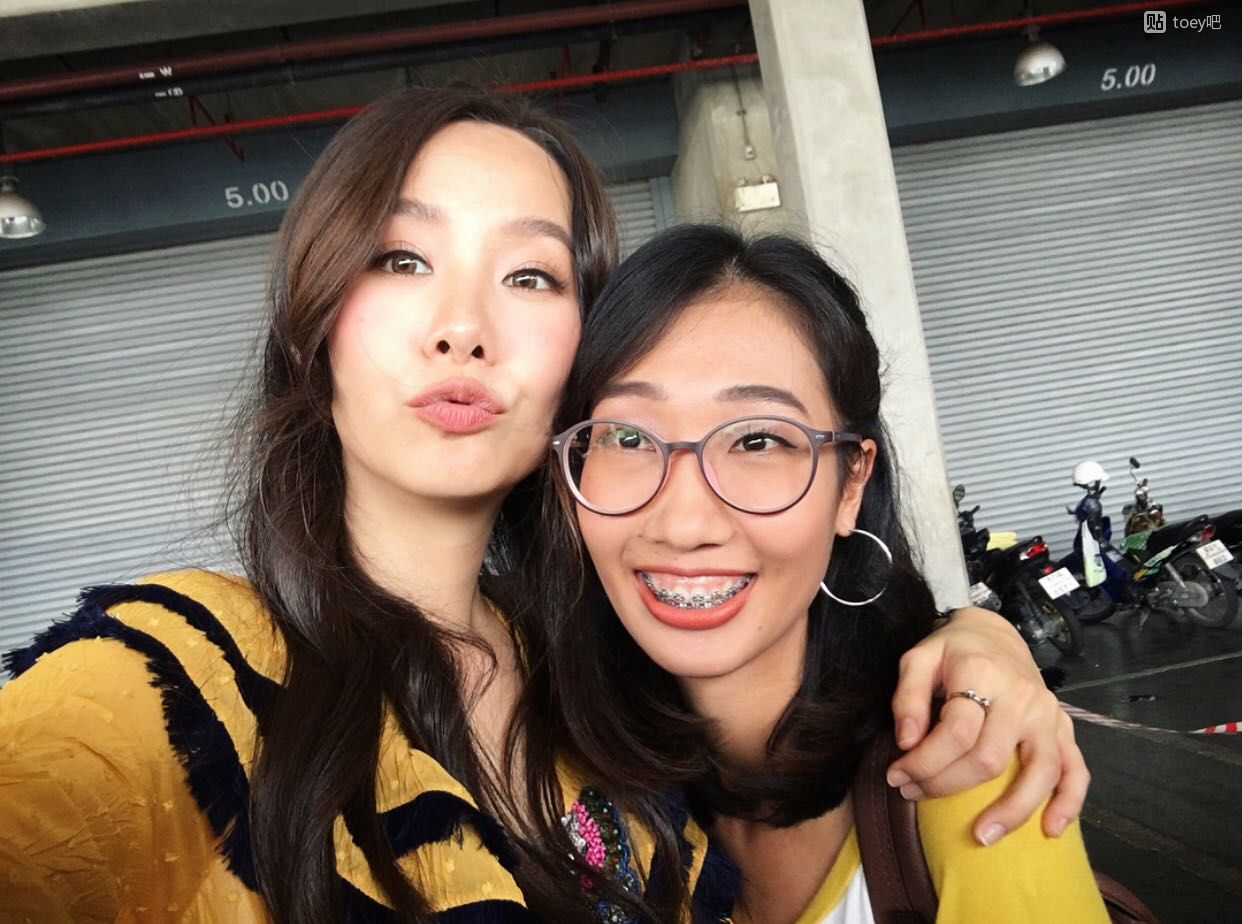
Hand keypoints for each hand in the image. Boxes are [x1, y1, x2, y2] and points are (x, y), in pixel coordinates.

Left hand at [884, 607, 1088, 844]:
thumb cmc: (952, 649)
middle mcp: (1022, 697)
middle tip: (915, 794)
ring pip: (1039, 772)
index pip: (955, 732)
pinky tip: (1051, 829)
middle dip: (947, 786)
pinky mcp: (1063, 727)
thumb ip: (907, 697)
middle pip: (989, 759)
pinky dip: (1069, 802)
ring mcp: (1047, 714)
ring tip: (982, 836)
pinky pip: (1076, 769)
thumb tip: (906, 742)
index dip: (923, 761)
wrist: (994, 633)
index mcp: (983, 674)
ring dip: (1012, 811)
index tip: (896, 775)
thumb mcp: (918, 658)